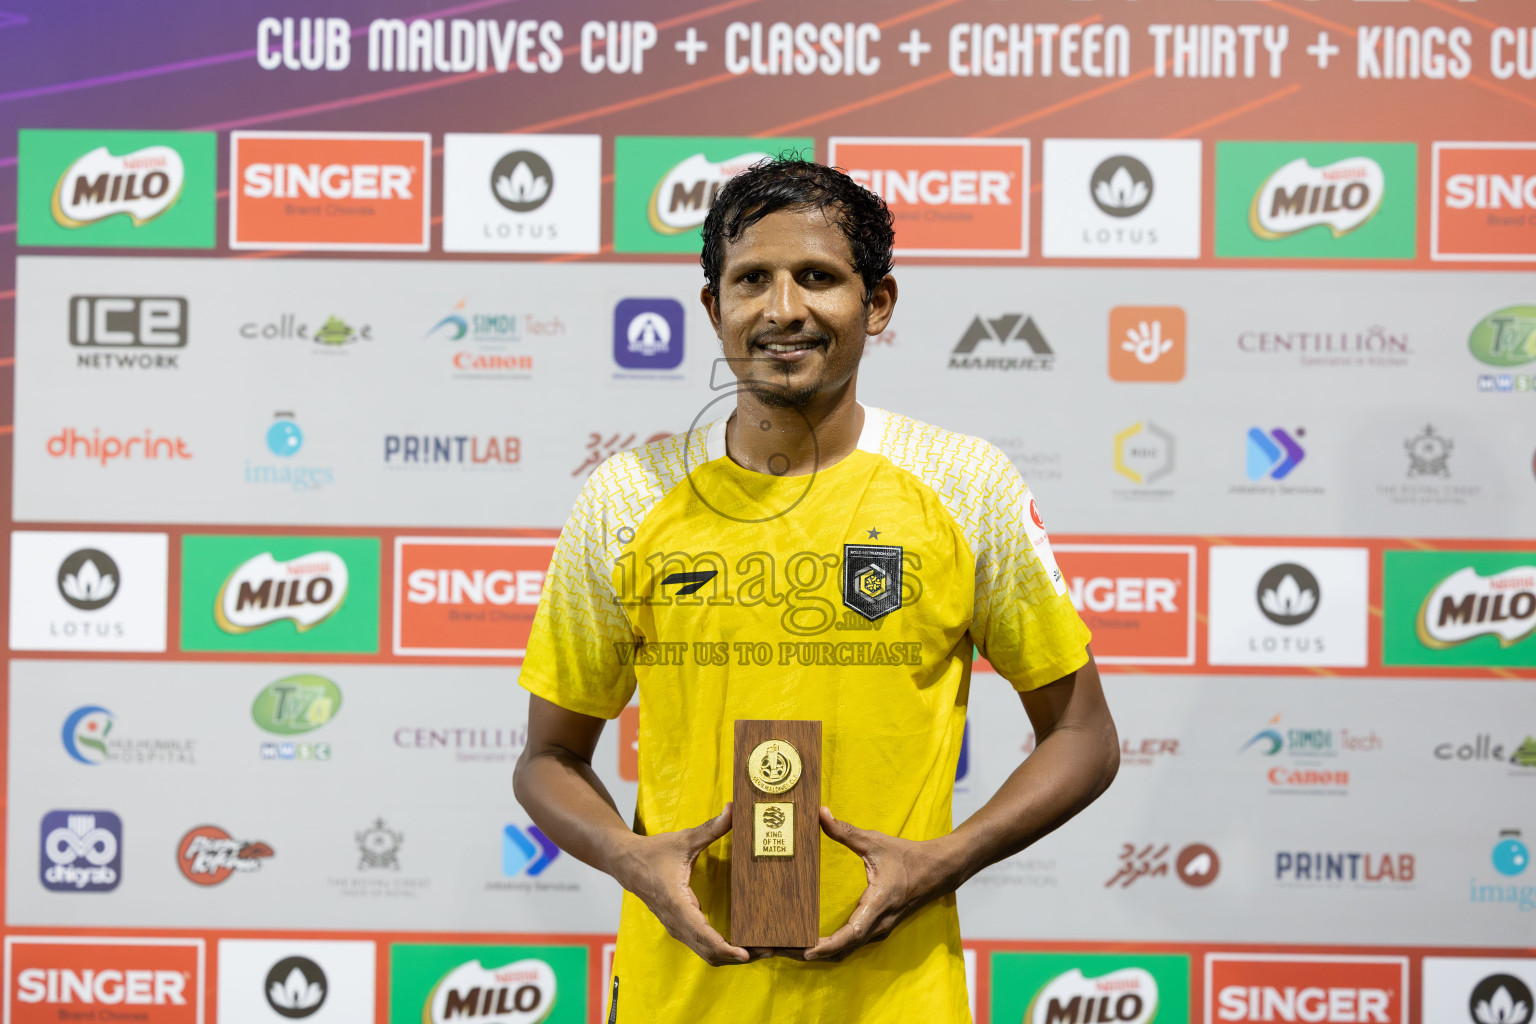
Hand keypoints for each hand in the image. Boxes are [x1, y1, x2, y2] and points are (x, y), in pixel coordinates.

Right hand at [612, 805, 756, 965]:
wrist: (625, 863)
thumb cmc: (653, 852)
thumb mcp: (683, 840)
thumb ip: (711, 828)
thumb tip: (734, 810)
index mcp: (676, 902)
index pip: (702, 932)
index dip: (724, 946)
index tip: (744, 954)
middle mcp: (676, 920)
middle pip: (708, 951)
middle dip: (737, 955)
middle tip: (768, 950)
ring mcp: (676, 927)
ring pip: (705, 953)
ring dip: (731, 956)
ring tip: (760, 950)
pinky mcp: (679, 927)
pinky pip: (701, 946)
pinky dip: (721, 950)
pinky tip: (740, 944)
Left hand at [804, 807, 957, 961]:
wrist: (938, 871)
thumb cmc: (907, 856)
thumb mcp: (875, 841)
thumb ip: (846, 831)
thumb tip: (821, 813)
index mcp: (878, 902)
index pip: (851, 932)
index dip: (828, 945)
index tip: (806, 950)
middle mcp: (878, 922)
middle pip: (842, 948)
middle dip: (812, 951)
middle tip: (780, 949)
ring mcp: (879, 928)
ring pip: (846, 949)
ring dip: (820, 951)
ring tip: (789, 947)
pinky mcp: (877, 927)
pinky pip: (851, 943)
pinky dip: (831, 946)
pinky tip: (812, 941)